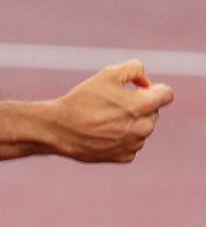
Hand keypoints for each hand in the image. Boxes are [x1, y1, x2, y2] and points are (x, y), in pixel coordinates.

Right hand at [51, 59, 173, 161]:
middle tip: (112, 104)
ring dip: (129, 122)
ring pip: (141, 128)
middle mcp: (144, 128)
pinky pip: (131, 143)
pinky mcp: (125, 157)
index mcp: (143, 106)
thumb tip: (146, 82)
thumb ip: (134, 69)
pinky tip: (102, 133)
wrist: (59, 128)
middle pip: (153, 111)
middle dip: (138, 106)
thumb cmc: (82, 100)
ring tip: (103, 119)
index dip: (153, 88)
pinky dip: (120, 137)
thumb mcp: (107, 74)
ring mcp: (135, 144)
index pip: (167, 94)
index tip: (137, 89)